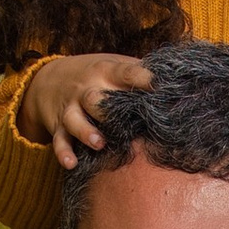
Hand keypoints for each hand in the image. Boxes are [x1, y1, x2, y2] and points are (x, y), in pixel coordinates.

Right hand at [17, 53, 154, 167]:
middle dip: (106, 108)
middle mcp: (86, 91)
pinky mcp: (59, 127)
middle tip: (122, 120)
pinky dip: (63, 153)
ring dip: (86, 131)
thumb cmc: (96, 75)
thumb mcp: (114, 65)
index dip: (138, 78)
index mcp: (104, 73)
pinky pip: (59, 141)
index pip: (123, 73)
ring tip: (99, 142)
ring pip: (75, 120)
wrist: (48, 78)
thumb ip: (140, 74)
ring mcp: (71, 109)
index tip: (156, 84)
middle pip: (94, 98)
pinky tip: (71, 163)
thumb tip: (180, 79)